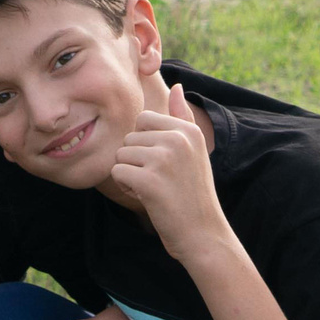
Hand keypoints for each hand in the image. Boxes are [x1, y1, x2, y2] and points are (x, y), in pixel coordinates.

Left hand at [110, 83, 228, 262]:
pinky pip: (117, 172)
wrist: (202, 233)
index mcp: (188, 130)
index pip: (142, 120)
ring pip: (120, 155)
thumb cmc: (193, 192)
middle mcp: (178, 139)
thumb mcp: (194, 150)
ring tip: (155, 189)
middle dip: (136, 161)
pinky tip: (147, 197)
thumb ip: (182, 118)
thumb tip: (177, 86)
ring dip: (130, 175)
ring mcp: (164, 159)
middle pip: (128, 138)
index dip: (144, 145)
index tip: (164, 164)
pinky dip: (127, 187)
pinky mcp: (149, 180)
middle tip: (160, 181)